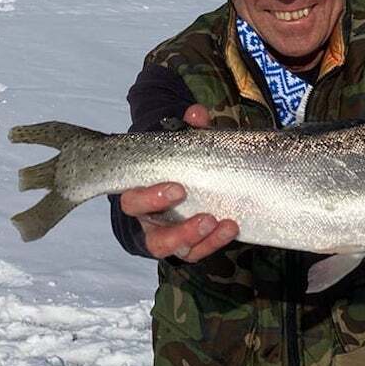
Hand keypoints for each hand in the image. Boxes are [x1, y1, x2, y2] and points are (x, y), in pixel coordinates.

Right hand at [119, 104, 238, 261]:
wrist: (190, 182)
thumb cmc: (181, 165)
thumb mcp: (186, 147)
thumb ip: (192, 130)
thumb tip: (196, 112)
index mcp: (142, 195)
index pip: (133, 201)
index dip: (150, 198)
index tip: (177, 187)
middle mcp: (151, 222)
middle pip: (152, 234)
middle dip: (176, 227)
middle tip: (199, 210)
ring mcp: (170, 237)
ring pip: (172, 249)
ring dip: (193, 237)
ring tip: (215, 222)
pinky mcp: (190, 247)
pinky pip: (197, 252)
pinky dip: (213, 242)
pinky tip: (231, 227)